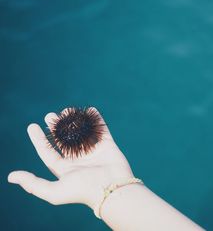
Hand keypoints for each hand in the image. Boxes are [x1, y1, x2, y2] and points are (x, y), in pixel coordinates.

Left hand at [8, 107, 133, 209]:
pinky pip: (100, 129)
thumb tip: (11, 176)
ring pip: (80, 132)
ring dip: (74, 121)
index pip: (48, 152)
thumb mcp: (54, 191)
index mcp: (64, 169)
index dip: (39, 139)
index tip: (32, 126)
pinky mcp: (107, 145)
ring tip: (67, 110)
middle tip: (50, 115)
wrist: (112, 189)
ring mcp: (93, 151)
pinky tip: (89, 109)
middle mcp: (78, 159)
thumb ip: (33, 184)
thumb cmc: (83, 190)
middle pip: (64, 140)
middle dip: (56, 127)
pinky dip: (96, 119)